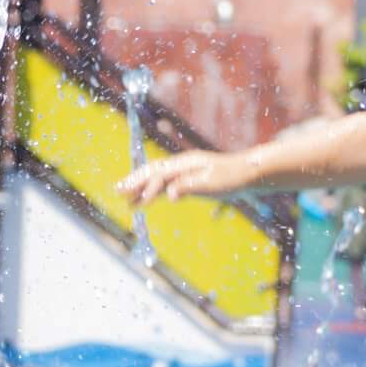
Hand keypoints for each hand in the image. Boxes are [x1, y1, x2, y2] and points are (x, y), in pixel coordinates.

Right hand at [119, 150, 251, 204]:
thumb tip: (170, 194)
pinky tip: (145, 200)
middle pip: (153, 171)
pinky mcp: (188, 178)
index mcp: (186, 163)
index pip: (161, 175)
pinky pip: (165, 183)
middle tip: (118, 191)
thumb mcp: (212, 184)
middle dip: (135, 181)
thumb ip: (189, 187)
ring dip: (141, 186)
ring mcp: (184, 170)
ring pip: (157, 177)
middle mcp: (182, 164)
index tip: (138, 202)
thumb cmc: (231, 178)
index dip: (147, 188)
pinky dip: (153, 191)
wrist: (247, 173)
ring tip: (126, 198)